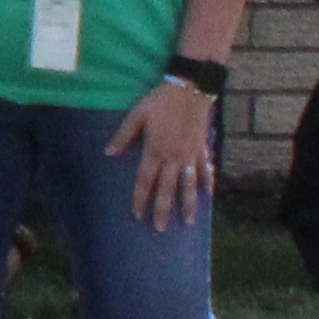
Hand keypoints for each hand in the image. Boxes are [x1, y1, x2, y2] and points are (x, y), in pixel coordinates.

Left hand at [109, 79, 219, 226]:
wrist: (190, 89)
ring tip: (189, 221)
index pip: (146, 181)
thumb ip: (123, 136)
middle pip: (168, 189)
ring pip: (190, 184)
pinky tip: (209, 193)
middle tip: (161, 229)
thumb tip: (108, 153)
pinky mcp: (202, 147)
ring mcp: (191, 154)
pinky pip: (205, 169)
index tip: (137, 215)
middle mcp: (174, 157)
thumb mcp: (137, 115)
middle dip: (164, 210)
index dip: (141, 199)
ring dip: (189, 204)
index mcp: (156, 151)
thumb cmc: (160, 101)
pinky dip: (207, 181)